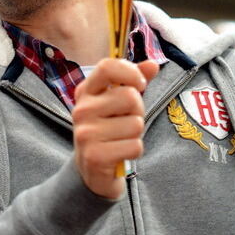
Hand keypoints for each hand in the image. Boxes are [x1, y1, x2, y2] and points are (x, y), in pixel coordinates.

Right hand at [72, 59, 158, 198]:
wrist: (92, 169)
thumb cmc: (109, 129)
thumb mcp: (117, 102)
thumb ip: (133, 81)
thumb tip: (153, 64)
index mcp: (86, 92)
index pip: (107, 67)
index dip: (130, 72)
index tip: (139, 84)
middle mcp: (82, 110)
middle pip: (130, 97)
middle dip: (138, 111)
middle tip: (126, 121)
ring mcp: (86, 133)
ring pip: (136, 124)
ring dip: (136, 134)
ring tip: (121, 139)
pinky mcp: (95, 156)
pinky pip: (135, 146)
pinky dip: (134, 151)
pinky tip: (121, 153)